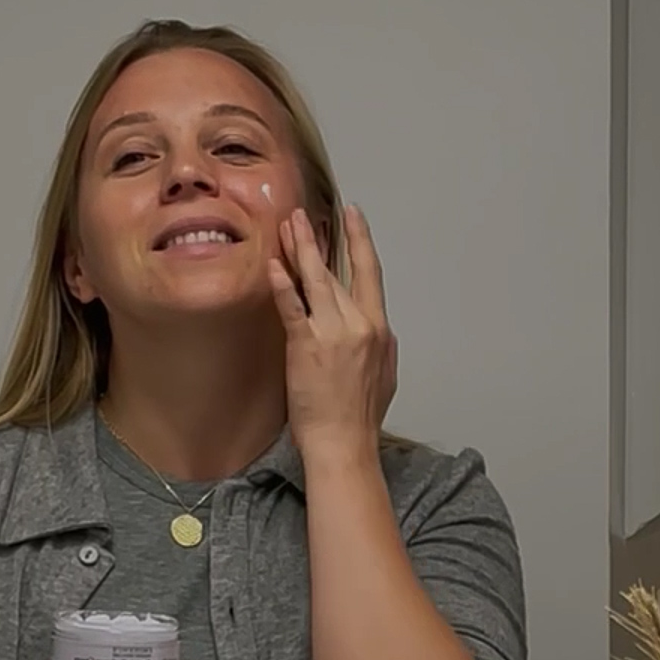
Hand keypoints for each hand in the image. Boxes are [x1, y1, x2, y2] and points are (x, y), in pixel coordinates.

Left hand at [269, 204, 397, 456]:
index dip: (361, 240)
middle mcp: (359, 325)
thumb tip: (375, 329)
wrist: (345, 443)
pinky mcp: (306, 346)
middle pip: (337, 273)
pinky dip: (284, 284)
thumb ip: (380, 345)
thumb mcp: (385, 375)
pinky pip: (293, 307)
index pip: (370, 274)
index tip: (353, 216)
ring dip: (301, 249)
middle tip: (302, 217)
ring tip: (288, 226)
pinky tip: (274, 265)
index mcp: (379, 330)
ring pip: (317, 280)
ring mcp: (333, 334)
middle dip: (317, 241)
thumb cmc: (360, 418)